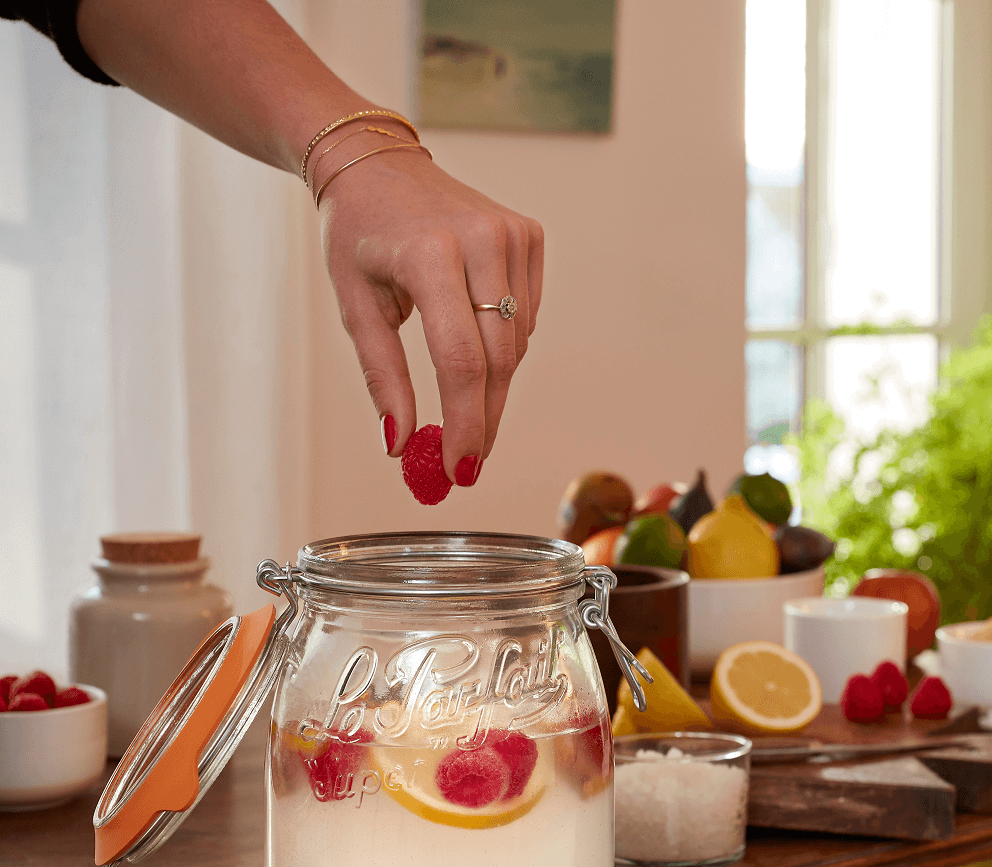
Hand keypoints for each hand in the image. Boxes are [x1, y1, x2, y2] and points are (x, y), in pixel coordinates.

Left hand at [317, 148, 543, 482]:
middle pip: (498, 360)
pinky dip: (504, 346)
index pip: (460, 361)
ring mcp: (513, 234)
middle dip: (483, 420)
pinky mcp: (530, 235)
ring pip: (517, 344)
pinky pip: (527, 318)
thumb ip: (383, 378)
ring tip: (460, 400)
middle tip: (468, 464)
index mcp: (431, 254)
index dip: (464, 424)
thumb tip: (401, 447)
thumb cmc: (357, 236)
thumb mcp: (356, 307)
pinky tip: (474, 341)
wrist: (378, 165)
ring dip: (491, 386)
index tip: (459, 471)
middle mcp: (482, 240)